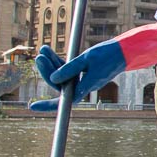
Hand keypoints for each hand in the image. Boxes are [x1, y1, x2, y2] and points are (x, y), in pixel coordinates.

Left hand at [30, 24, 156, 110]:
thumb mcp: (87, 59)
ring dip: (51, 63)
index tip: (32, 106)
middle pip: (59, 82)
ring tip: (43, 50)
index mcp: (85, 86)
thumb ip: (69, 68)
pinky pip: (67, 69)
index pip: (63, 99)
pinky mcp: (83, 73)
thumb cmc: (108, 54)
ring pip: (61, 74)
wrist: (124, 51)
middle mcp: (83, 86)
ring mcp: (83, 79)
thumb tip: (53, 78)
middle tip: (39, 56)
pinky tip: (49, 52)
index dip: (47, 104)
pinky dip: (58, 61)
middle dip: (47, 70)